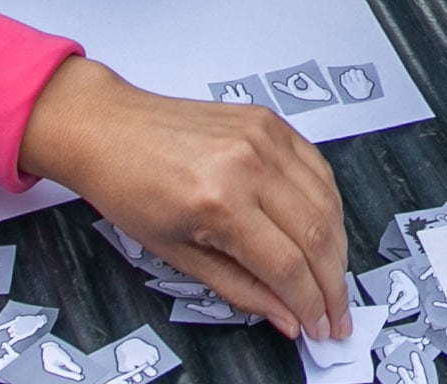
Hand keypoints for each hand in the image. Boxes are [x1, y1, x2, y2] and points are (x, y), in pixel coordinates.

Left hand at [16, 55, 349, 340]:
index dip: (310, 304)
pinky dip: (329, 203)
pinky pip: (319, 167)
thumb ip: (241, 288)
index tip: (319, 325)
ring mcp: (265, 137)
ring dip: (338, 247)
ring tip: (332, 276)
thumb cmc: (128, 186)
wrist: (108, 129)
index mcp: (219, 202)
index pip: (288, 266)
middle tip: (336, 312)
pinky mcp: (271, 121)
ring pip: (328, 201)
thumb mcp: (177, 254)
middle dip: (333, 283)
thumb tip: (284, 315)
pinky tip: (324, 228)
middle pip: (318, 234)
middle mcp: (249, 164)